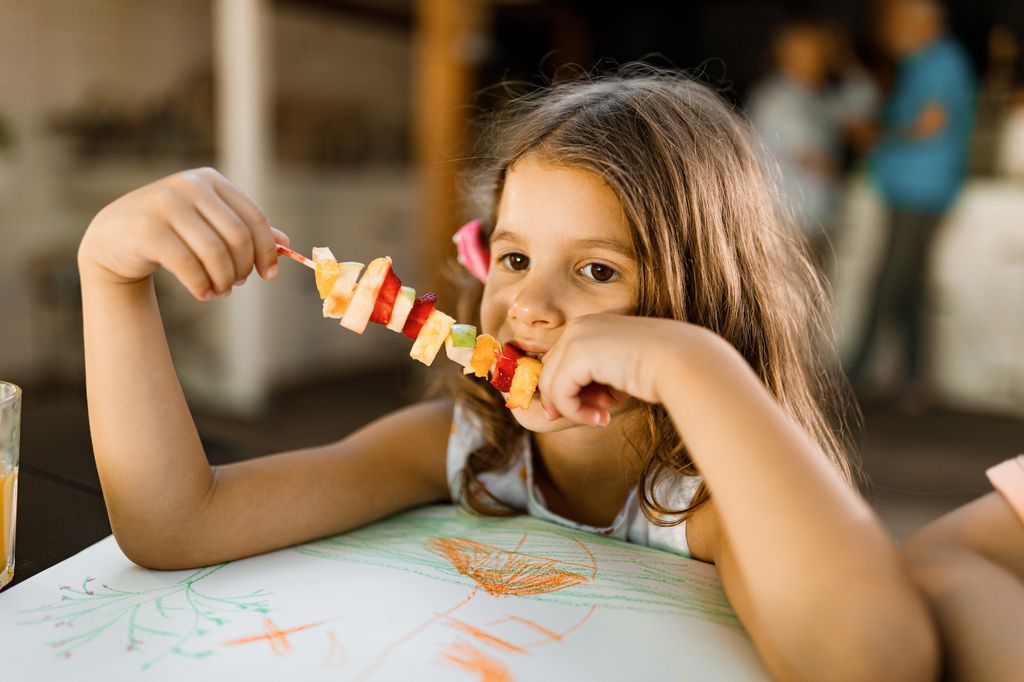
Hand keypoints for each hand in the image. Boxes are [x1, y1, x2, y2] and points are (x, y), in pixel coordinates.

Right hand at [78, 167, 286, 299]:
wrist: (113, 237)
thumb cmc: (171, 231)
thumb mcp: (207, 224)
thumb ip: (243, 229)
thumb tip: (285, 243)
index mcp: (209, 180)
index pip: (253, 218)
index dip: (267, 251)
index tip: (269, 275)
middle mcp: (188, 185)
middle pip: (238, 236)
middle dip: (242, 268)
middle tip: (237, 284)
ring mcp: (165, 204)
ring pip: (215, 253)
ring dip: (224, 280)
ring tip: (220, 291)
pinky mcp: (147, 229)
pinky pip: (188, 265)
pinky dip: (202, 286)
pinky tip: (203, 294)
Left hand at [537, 314, 691, 425]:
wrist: (681, 361)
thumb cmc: (657, 370)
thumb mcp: (616, 372)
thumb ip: (589, 382)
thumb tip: (555, 407)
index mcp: (589, 326)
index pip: (561, 363)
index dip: (571, 391)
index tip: (594, 410)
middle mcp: (578, 326)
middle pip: (550, 372)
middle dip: (567, 400)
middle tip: (597, 416)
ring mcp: (575, 337)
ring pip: (550, 384)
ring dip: (572, 409)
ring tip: (600, 418)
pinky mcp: (576, 354)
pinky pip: (559, 393)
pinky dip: (574, 412)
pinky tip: (601, 417)